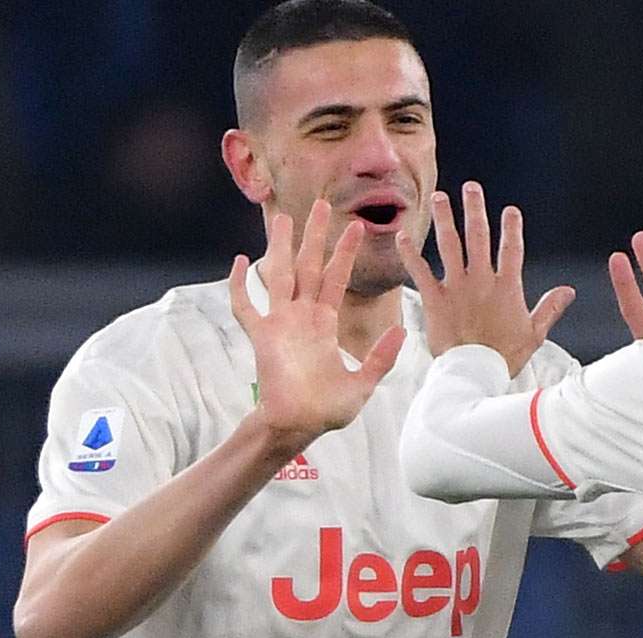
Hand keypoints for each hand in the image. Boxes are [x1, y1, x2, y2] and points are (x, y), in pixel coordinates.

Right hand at [229, 199, 404, 458]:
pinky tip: (240, 262)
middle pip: (309, 266)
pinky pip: (245, 307)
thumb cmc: (327, 410)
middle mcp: (302, 317)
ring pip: (280, 275)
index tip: (357, 227)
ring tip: (281, 218)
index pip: (337, 278)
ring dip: (280, 247)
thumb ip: (381, 357)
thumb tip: (402, 330)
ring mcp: (279, 324)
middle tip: (321, 204)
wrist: (297, 427)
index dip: (345, 253)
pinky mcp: (261, 338)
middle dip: (315, 236)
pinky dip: (240, 286)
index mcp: (325, 323)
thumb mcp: (363, 383)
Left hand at [395, 181, 575, 376]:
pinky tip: (402, 235)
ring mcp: (456, 287)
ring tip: (440, 198)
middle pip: (479, 236)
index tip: (510, 210)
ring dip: (445, 219)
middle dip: (475, 209)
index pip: (512, 249)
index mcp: (507, 287)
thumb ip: (550, 308)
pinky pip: (420, 271)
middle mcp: (481, 280)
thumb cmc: (505, 357)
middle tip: (471, 188)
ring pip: (450, 245)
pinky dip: (410, 253)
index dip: (512, 228)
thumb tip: (569, 291)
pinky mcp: (434, 299)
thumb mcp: (534, 334)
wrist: (475, 373)